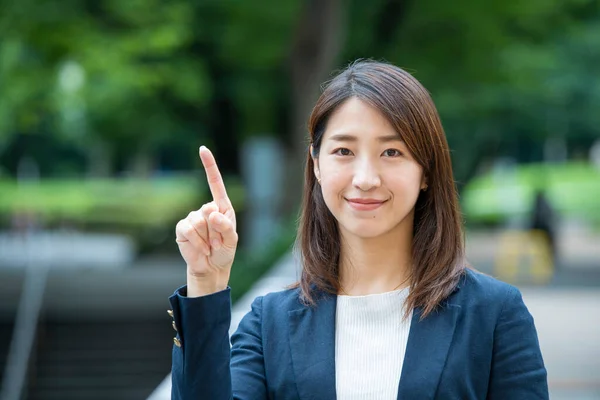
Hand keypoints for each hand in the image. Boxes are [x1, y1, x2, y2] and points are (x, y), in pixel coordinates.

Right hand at [175, 146, 237, 295]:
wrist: (211, 267)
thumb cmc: (224, 252)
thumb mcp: (231, 240)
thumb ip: (226, 227)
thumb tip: (213, 214)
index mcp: (222, 207)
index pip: (215, 183)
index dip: (209, 166)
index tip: (202, 149)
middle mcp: (206, 209)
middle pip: (209, 209)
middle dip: (216, 230)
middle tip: (218, 242)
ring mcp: (192, 218)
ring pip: (199, 221)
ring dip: (207, 238)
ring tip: (210, 246)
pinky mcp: (182, 228)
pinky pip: (189, 229)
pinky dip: (197, 242)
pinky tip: (201, 249)